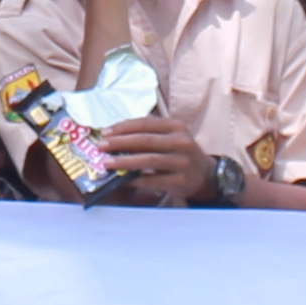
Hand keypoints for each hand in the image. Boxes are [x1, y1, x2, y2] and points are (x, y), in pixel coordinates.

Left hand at [91, 115, 206, 202]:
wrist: (204, 175)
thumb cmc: (179, 152)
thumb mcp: (171, 137)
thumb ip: (149, 134)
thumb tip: (114, 136)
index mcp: (176, 126)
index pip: (146, 123)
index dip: (123, 127)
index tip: (105, 132)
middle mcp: (181, 142)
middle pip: (145, 140)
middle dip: (120, 143)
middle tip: (101, 146)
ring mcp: (181, 162)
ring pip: (148, 160)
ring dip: (124, 161)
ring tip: (106, 163)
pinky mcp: (179, 181)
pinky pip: (152, 180)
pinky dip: (135, 179)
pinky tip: (122, 179)